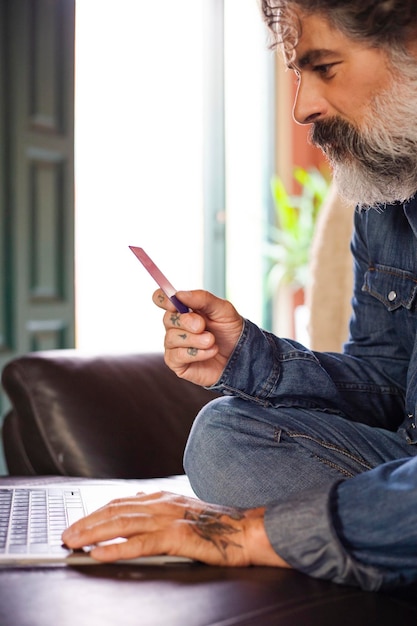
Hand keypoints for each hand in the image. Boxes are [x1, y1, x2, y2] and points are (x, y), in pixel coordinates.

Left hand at [62, 491, 288, 567]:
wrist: (247, 531)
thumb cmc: (218, 527)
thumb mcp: (184, 514)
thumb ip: (160, 515)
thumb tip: (134, 522)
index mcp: (163, 497)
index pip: (121, 503)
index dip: (96, 513)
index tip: (78, 523)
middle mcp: (163, 503)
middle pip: (116, 511)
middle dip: (87, 523)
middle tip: (66, 535)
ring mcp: (171, 518)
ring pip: (123, 524)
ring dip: (94, 533)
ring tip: (74, 543)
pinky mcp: (179, 536)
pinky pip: (142, 543)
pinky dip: (117, 548)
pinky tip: (101, 554)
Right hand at [153, 289, 243, 386]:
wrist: (241, 355)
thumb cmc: (230, 330)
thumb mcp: (223, 309)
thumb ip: (202, 299)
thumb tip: (179, 295)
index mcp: (183, 309)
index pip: (161, 299)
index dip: (163, 299)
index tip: (174, 303)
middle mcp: (175, 325)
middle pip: (167, 318)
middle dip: (187, 321)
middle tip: (203, 326)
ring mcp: (174, 344)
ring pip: (172, 337)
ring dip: (195, 339)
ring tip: (212, 341)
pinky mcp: (176, 362)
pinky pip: (177, 355)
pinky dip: (197, 353)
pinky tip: (210, 352)